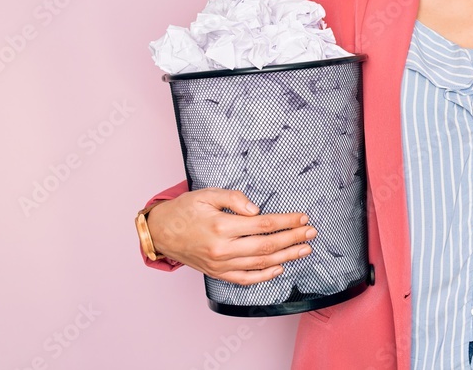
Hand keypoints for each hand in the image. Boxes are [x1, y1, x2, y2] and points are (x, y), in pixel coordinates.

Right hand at [146, 188, 315, 285]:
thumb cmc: (184, 211)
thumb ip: (234, 198)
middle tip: (311, 233)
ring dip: (286, 257)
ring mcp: (221, 265)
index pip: (263, 224)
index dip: (286, 221)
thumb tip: (256, 209)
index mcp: (221, 227)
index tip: (303, 218)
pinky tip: (279, 268)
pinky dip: (265, 276)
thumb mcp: (207, 194)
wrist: (161, 232)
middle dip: (293, 239)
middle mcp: (222, 249)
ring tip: (304, 249)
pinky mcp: (218, 274)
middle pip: (267, 245)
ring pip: (260, 263)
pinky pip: (246, 279)